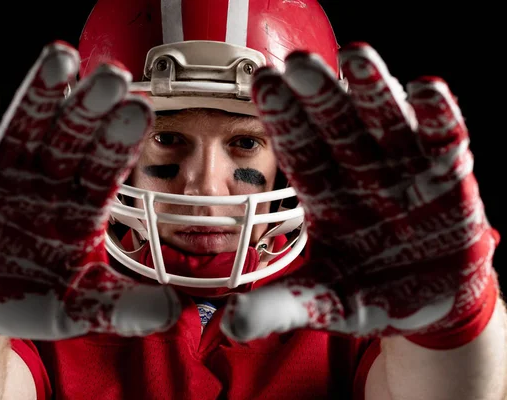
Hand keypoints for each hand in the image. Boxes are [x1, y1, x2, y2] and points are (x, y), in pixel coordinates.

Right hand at [0, 41, 179, 341]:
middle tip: (113, 77)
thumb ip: (123, 308)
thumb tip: (174, 310)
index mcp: (83, 204)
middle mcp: (49, 180)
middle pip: (73, 136)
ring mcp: (5, 175)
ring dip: (40, 96)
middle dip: (91, 108)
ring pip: (25, 128)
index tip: (141, 112)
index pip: (107, 167)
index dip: (122, 140)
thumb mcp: (80, 308)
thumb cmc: (32, 298)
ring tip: (59, 58)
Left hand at [220, 42, 498, 341]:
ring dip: (373, 91)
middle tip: (298, 62)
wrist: (430, 306)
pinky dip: (438, 117)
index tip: (260, 84)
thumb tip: (228, 327)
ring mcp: (405, 170)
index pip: (298, 151)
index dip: (282, 119)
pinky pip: (444, 142)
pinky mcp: (449, 178)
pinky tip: (425, 90)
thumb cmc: (371, 294)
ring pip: (386, 122)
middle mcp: (360, 173)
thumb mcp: (323, 304)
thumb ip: (279, 308)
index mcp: (324, 196)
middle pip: (336, 126)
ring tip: (357, 58)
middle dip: (319, 95)